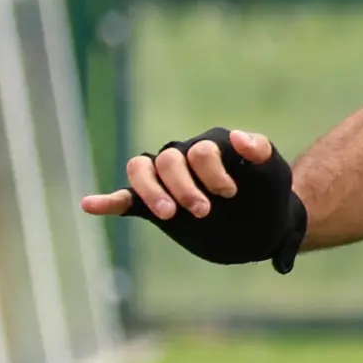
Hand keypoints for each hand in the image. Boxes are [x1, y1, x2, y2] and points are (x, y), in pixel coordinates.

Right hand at [82, 127, 306, 272]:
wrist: (262, 225)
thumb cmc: (268, 194)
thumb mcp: (273, 172)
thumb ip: (260, 152)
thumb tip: (238, 138)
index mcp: (210, 147)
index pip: (199, 151)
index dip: (212, 171)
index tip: (230, 193)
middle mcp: (184, 159)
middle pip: (168, 160)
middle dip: (183, 186)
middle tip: (204, 211)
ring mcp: (167, 182)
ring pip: (141, 171)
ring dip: (150, 190)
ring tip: (167, 214)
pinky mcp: (154, 206)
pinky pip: (125, 198)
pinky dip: (107, 201)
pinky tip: (90, 205)